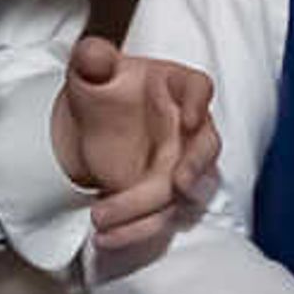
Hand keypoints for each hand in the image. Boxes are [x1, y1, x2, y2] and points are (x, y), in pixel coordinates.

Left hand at [51, 38, 219, 257]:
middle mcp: (189, 128)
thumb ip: (92, 59)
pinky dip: (134, 231)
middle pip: (204, 149)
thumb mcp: (89, 69)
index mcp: (177, 86)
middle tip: (177, 185)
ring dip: (150, 210)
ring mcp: (181, 165)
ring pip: (182, 194)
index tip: (188, 119)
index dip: (199, 104)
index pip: (199, 88)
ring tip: (104, 217)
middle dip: (196, 169)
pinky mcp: (166, 197)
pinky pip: (160, 218)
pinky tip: (104, 238)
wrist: (90, 126)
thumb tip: (93, 55)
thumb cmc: (102, 89)